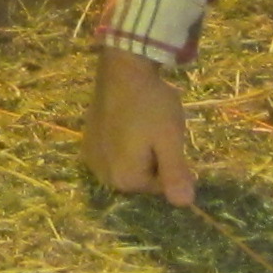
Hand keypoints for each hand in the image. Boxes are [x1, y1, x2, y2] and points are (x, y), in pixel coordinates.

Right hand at [84, 49, 198, 206]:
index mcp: (123, 178)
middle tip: (158, 130)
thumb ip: (175, 174)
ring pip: (128, 164)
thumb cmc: (150, 104)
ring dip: (139, 150)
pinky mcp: (88, 141)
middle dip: (154, 159)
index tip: (170, 138)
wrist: (122, 68)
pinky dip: (124, 142)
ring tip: (144, 123)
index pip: (160, 186)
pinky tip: (129, 120)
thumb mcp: (169, 138)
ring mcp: (92, 157)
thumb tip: (185, 204)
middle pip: (141, 177)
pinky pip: (113, 153)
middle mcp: (102, 174)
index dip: (171, 163)